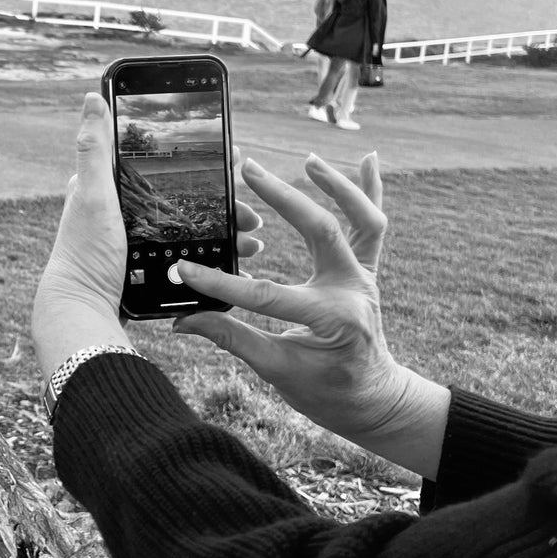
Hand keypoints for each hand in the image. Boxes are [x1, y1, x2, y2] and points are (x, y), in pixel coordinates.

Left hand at [32, 94, 263, 380]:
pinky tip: (238, 260)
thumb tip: (92, 97)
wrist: (84, 312)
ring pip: (193, 228)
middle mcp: (124, 213)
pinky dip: (216, 256)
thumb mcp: (92, 195)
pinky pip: (190, 256)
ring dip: (227, 231)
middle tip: (253, 212)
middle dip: (225, 203)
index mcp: (109, 189)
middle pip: (185, 198)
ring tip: (253, 238)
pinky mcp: (147, 267)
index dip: (202, 163)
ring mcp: (138, 241)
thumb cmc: (85, 253)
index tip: (237, 160)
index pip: (164, 165)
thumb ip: (95, 149)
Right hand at [172, 152, 448, 477]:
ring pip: (362, 220)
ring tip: (307, 160)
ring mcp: (364, 277)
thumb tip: (183, 322)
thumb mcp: (277, 370)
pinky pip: (373, 226)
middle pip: (323, 231)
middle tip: (249, 170)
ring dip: (337, 186)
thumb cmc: (326, 392)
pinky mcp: (367, 271)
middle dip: (284, 198)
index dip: (220, 284)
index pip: (266, 294)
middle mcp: (353, 290)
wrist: (372, 399)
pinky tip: (366, 157)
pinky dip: (372, 191)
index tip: (184, 271)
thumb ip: (232, 339)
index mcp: (332, 318)